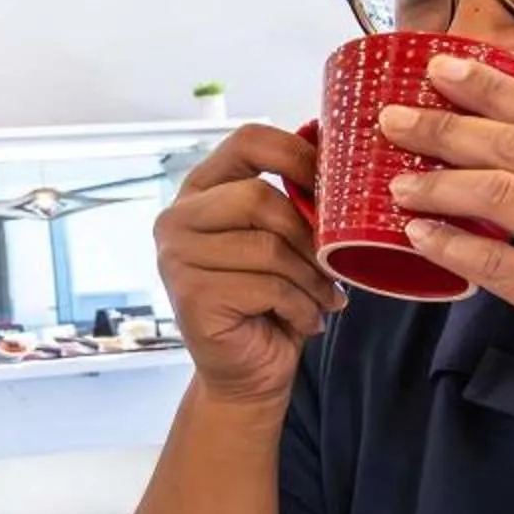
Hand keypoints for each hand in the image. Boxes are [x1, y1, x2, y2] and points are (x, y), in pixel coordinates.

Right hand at [152, 125, 346, 407]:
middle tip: (332, 266)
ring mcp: (176, 258)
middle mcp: (177, 218)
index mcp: (202, 189)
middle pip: (257, 197)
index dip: (297, 154)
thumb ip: (295, 197)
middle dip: (308, 234)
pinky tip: (305, 320)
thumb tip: (337, 150)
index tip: (334, 182)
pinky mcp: (191, 296)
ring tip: (324, 298)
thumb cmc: (271, 300)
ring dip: (310, 278)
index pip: (248, 141)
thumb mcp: (285, 239)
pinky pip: (266, 287)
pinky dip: (300, 306)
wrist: (248, 372)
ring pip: (266, 247)